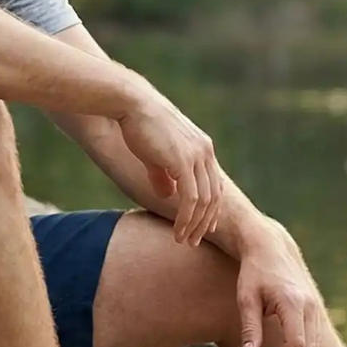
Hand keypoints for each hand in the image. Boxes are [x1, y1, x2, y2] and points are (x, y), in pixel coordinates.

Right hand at [117, 90, 223, 245]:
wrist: (132, 104)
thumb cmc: (139, 125)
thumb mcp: (156, 154)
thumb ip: (164, 174)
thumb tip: (168, 195)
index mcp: (203, 148)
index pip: (214, 185)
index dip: (210, 210)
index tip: (201, 228)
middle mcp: (205, 151)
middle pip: (214, 196)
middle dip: (204, 223)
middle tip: (192, 241)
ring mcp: (197, 156)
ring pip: (204, 202)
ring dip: (195, 225)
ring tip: (184, 240)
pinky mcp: (184, 161)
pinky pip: (191, 199)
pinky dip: (186, 219)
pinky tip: (178, 231)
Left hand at [236, 223, 328, 346]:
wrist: (269, 247)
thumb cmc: (253, 272)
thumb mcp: (246, 298)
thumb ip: (250, 328)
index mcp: (292, 302)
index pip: (296, 345)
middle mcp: (309, 304)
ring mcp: (315, 305)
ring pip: (314, 345)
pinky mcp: (315, 306)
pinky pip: (315, 336)